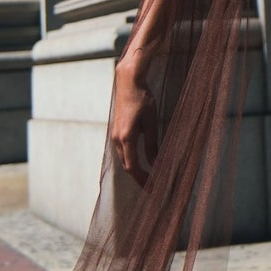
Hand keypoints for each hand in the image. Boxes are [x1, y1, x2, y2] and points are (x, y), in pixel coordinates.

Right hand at [111, 62, 158, 185]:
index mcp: (126, 138)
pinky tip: (142, 161)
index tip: (153, 188)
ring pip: (124, 158)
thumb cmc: (142, 99)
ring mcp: (114, 134)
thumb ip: (152, 144)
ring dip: (135, 168)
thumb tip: (156, 163)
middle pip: (127, 166)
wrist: (128, 81)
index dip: (143, 180)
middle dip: (140, 177)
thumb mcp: (151, 122)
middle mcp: (117, 139)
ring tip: (149, 176)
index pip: (133, 167)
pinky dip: (132, 159)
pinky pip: (123, 150)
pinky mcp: (116, 130)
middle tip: (153, 186)